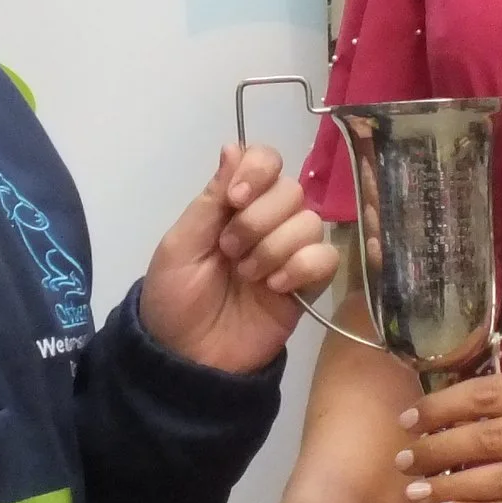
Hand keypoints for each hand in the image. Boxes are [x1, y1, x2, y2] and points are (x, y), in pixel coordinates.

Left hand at [141, 144, 337, 373]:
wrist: (187, 357)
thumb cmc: (175, 297)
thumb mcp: (181, 244)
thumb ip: (211, 198)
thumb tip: (233, 145)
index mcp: (235, 204)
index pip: (267, 161)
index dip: (258, 172)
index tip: (234, 199)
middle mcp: (268, 221)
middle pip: (292, 190)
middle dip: (258, 220)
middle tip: (229, 251)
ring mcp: (290, 252)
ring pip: (311, 222)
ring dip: (274, 248)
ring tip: (248, 276)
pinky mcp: (309, 285)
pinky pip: (326, 258)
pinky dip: (301, 268)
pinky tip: (275, 288)